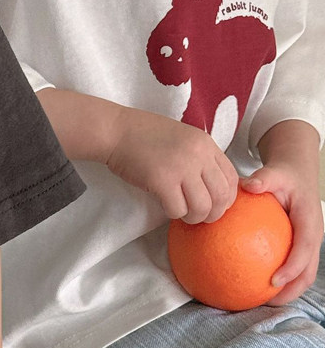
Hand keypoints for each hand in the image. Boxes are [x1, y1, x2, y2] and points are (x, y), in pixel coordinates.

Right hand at [106, 106, 238, 223]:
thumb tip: (211, 187)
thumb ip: (199, 157)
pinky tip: (164, 206)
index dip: (226, 198)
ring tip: (182, 214)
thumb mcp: (182, 138)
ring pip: (202, 207)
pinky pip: (178, 209)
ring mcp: (181, 167)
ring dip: (193, 217)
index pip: (232, 178)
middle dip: (213, 213)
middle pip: (222, 197)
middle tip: (198, 216)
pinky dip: (173, 213)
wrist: (115, 130)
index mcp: (205, 143)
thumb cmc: (143, 135)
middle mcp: (198, 154)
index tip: (213, 204)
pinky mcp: (161, 180)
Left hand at [242, 166, 322, 303]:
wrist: (297, 174)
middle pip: (309, 271)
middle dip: (292, 289)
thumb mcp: (274, 173)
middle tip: (268, 300)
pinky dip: (280, 277)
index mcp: (310, 222)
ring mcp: (309, 243)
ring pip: (304, 273)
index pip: (304, 250)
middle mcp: (313, 236)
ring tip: (263, 300)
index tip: (274, 280)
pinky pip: (293, 265)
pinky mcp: (300, 245)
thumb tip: (246, 185)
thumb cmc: (284, 176)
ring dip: (288, 289)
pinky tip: (254, 281)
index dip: (292, 268)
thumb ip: (263, 179)